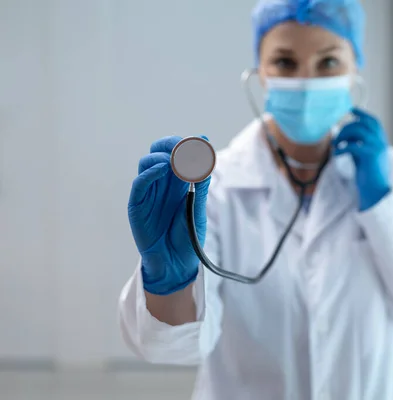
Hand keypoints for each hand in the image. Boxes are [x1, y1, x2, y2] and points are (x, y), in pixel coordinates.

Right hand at [127, 136, 210, 294]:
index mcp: (179, 181)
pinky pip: (140, 183)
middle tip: (186, 146)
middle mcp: (162, 183)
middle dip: (172, 144)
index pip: (178, 153)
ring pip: (147, 162)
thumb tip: (207, 152)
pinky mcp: (137, 205)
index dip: (187, 144)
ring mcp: (148, 192)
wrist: (176, 264)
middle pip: (160, 151)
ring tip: (177, 159)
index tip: (202, 140)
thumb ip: (200, 181)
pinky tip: (163, 168)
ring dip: (162, 156)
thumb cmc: (188, 236)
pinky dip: (150, 172)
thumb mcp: (198, 207)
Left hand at [333, 108, 390, 210]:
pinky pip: (353, 145)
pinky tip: (337, 153)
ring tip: (336, 144)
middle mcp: (381, 140)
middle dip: (347, 126)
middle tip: (337, 137)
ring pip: (358, 130)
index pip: (373, 121)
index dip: (362, 113)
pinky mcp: (370, 155)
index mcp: (381, 140)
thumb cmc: (369, 173)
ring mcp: (377, 146)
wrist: (376, 190)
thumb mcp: (363, 155)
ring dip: (344, 135)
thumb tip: (342, 134)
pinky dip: (342, 148)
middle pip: (362, 123)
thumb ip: (356, 143)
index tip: (351, 110)